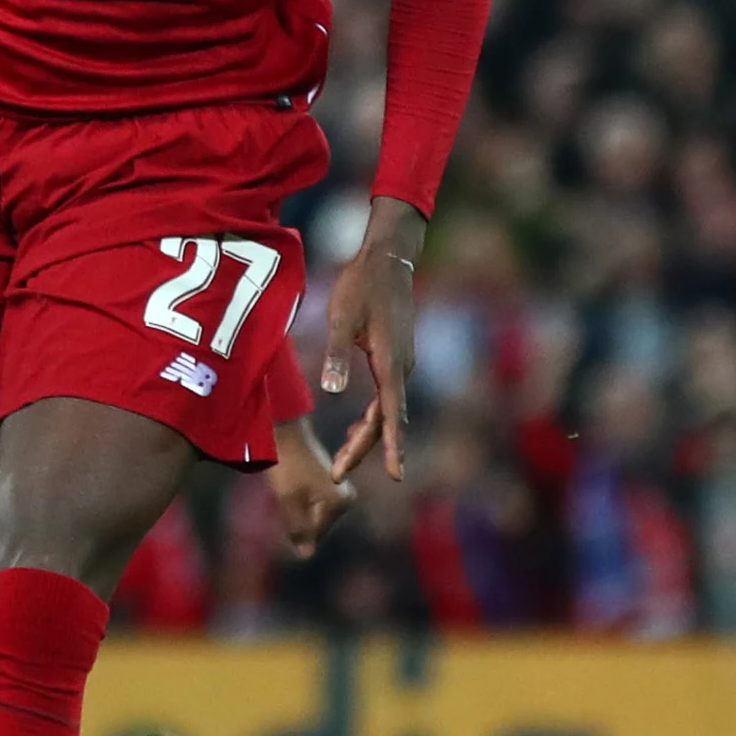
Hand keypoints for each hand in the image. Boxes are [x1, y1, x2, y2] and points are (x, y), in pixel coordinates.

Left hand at [264, 418, 355, 557]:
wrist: (287, 435)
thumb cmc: (287, 466)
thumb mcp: (288, 500)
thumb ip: (298, 529)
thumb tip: (306, 556)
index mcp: (340, 502)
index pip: (314, 534)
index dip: (293, 525)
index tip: (286, 501)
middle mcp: (348, 499)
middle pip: (316, 528)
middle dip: (298, 520)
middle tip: (287, 495)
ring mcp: (342, 494)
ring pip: (314, 518)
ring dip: (298, 513)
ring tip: (289, 490)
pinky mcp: (333, 489)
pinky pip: (314, 508)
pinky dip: (300, 504)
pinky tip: (293, 488)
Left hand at [321, 195, 427, 481]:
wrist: (388, 259)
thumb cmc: (361, 285)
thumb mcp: (341, 317)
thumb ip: (336, 354)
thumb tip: (333, 391)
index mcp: (390, 363)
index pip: (391, 415)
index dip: (392, 447)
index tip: (395, 476)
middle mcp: (401, 368)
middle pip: (387, 420)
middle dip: (364, 449)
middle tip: (338, 475)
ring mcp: (402, 364)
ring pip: (388, 411)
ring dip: (368, 436)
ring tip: (343, 460)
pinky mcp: (397, 358)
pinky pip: (388, 398)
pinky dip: (374, 418)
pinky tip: (359, 427)